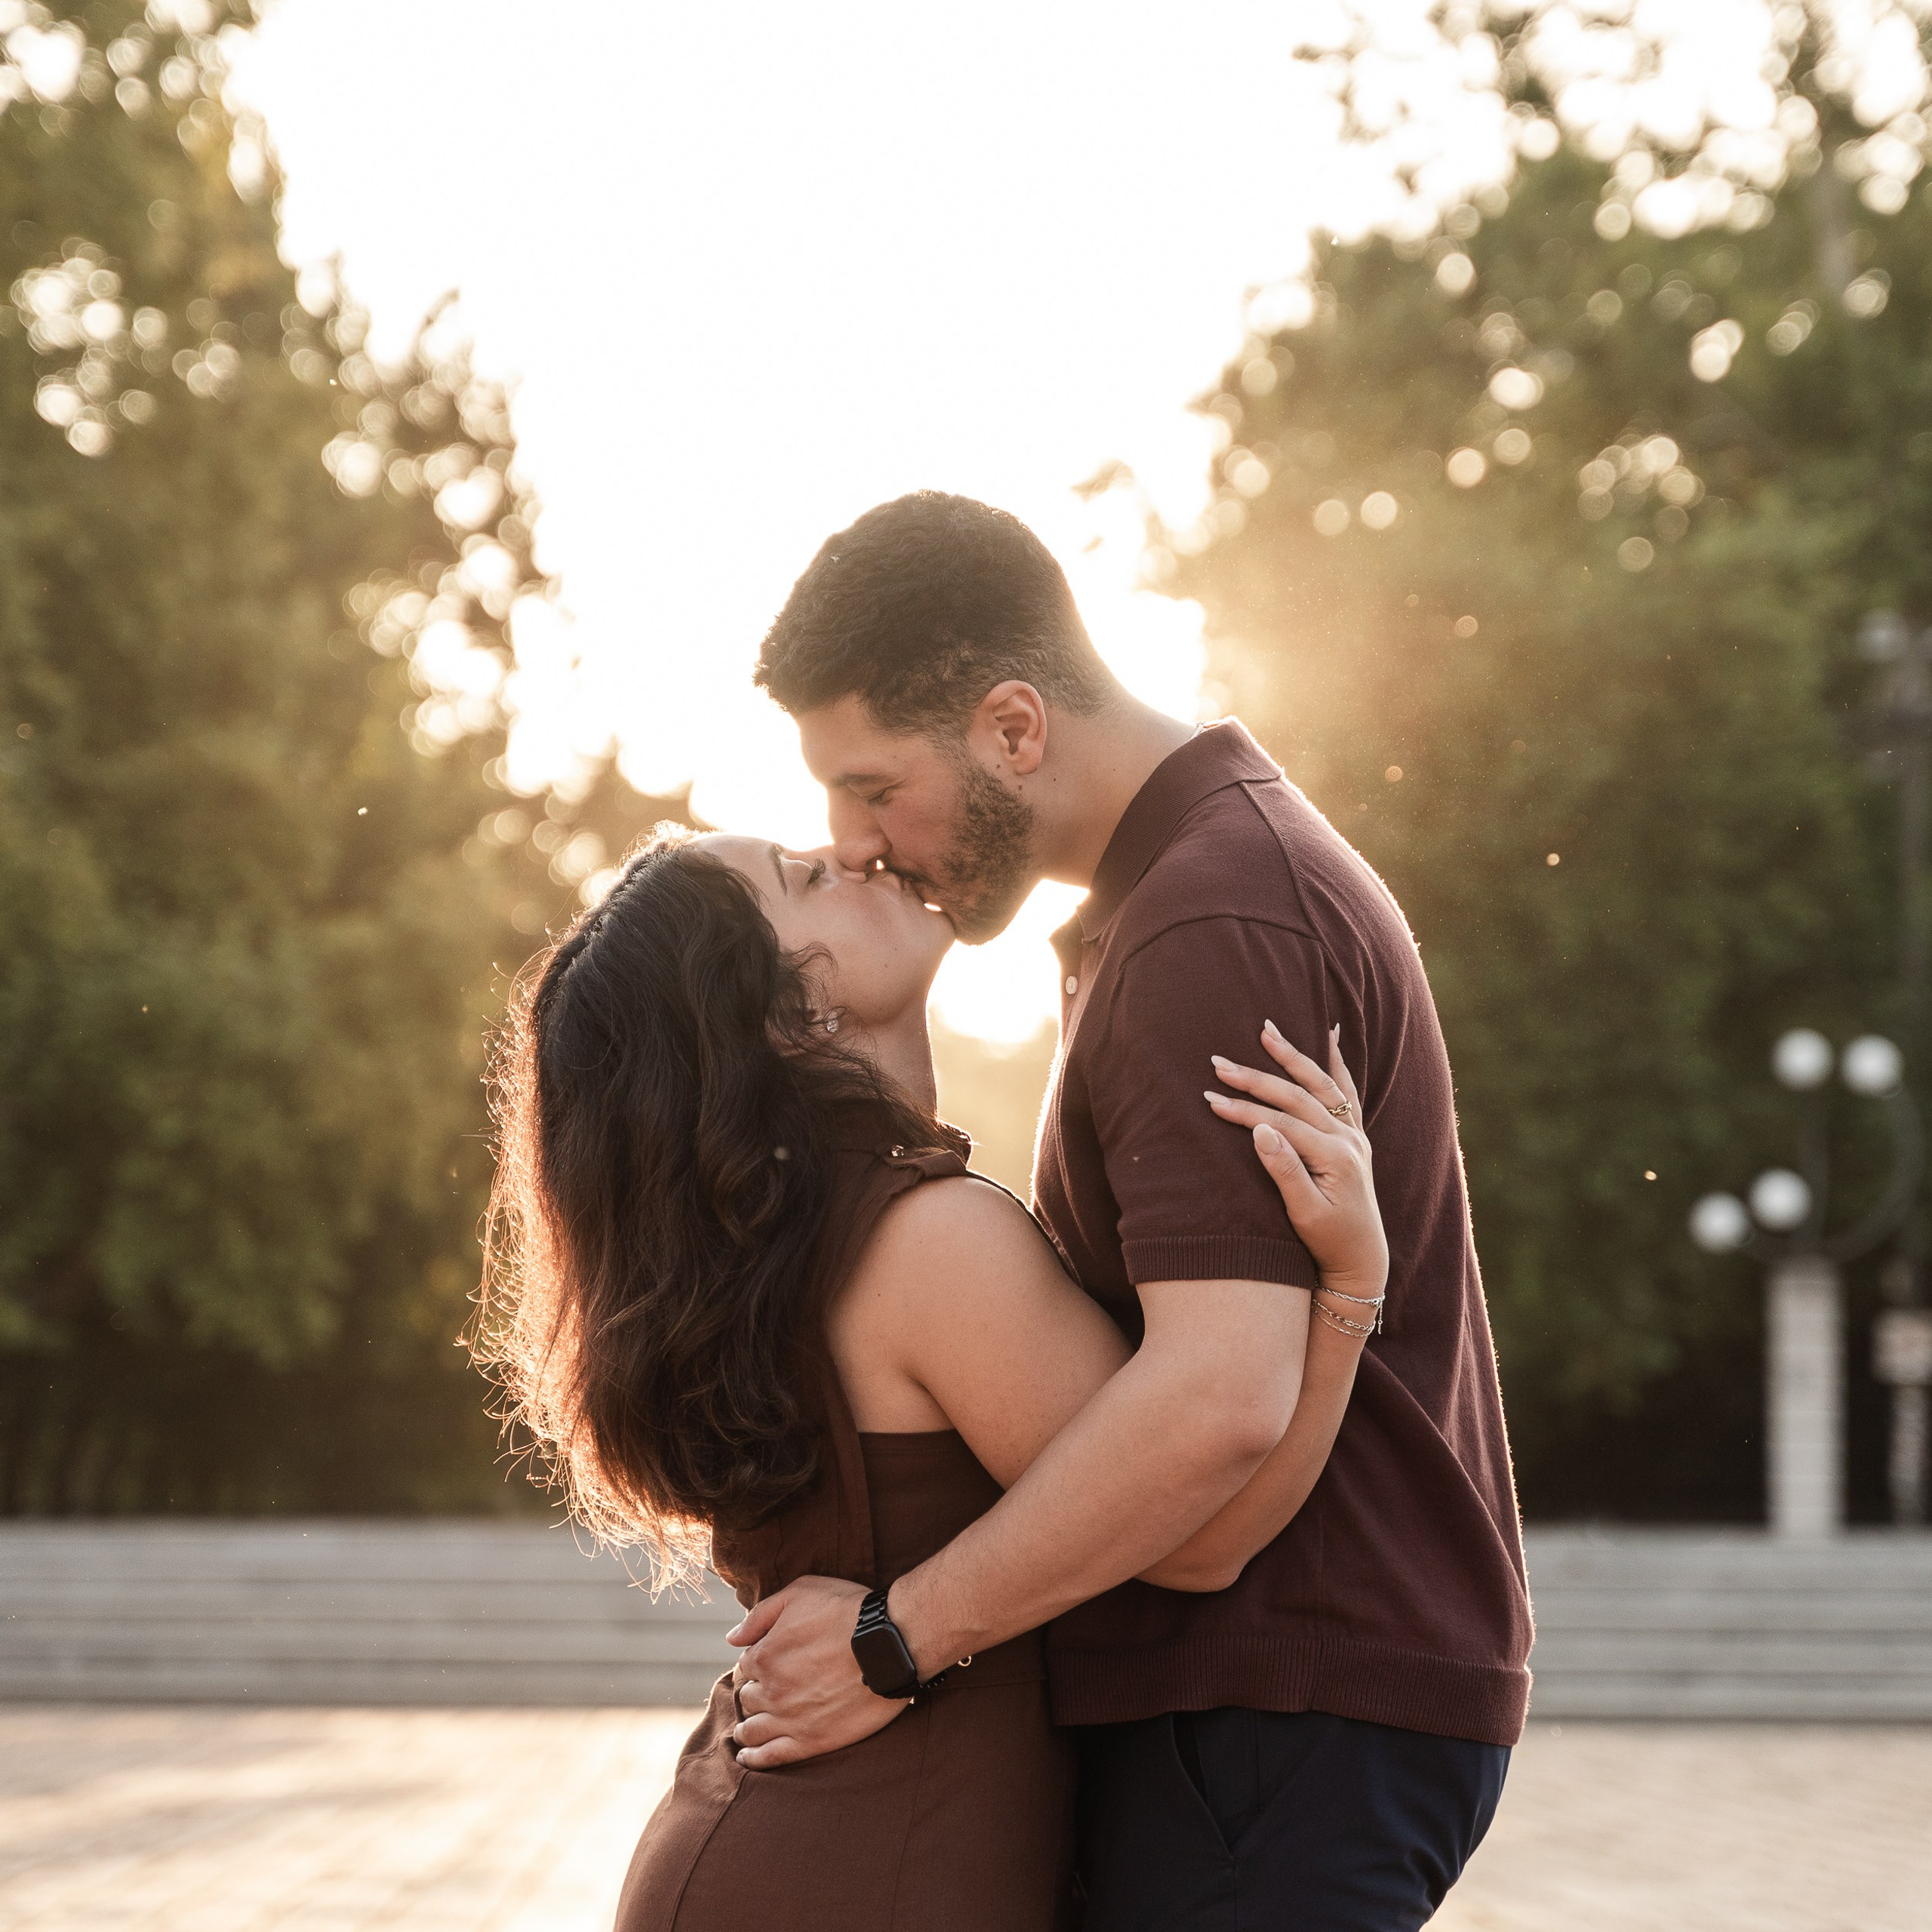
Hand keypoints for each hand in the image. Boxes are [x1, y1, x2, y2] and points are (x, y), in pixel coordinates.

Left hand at [725, 1575, 907, 1768]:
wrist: (890, 1645)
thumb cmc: (848, 1611)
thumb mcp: (801, 1592)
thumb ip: (761, 1615)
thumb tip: (732, 1637)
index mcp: (765, 1654)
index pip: (746, 1665)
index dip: (756, 1662)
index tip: (767, 1664)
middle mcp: (771, 1689)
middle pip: (749, 1697)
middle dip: (754, 1692)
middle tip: (767, 1692)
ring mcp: (790, 1718)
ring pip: (752, 1729)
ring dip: (746, 1728)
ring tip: (745, 1732)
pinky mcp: (811, 1741)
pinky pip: (772, 1757)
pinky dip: (754, 1759)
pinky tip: (747, 1757)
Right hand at [1205, 1022, 1387, 1301]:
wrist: (1361, 1259)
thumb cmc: (1328, 1241)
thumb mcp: (1305, 1214)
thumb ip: (1286, 1171)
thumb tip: (1261, 1131)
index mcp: (1335, 1156)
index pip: (1281, 1123)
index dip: (1244, 1110)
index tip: (1210, 1099)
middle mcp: (1348, 1138)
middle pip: (1296, 1096)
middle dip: (1255, 1078)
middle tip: (1218, 1062)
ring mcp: (1354, 1134)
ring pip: (1320, 1084)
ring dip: (1292, 1056)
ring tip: (1266, 1030)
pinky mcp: (1354, 1136)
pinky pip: (1346, 1091)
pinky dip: (1336, 1062)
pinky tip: (1331, 1036)